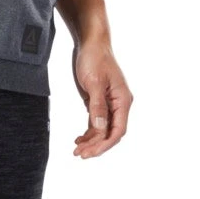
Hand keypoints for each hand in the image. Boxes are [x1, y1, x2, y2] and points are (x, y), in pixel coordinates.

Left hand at [72, 39, 133, 157]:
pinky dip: (88, 132)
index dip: (105, 144)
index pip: (118, 130)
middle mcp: (119, 104)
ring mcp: (109, 104)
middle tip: (79, 154)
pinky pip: (96, 122)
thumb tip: (99, 128)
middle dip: (96, 146)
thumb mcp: (94, 83)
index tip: (91, 153)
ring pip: (102, 130)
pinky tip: (79, 139)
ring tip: (76, 150)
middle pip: (110, 133)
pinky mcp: (99, 102)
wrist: (91, 44)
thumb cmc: (95, 59)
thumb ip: (97, 106)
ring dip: (91, 141)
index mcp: (122, 100)